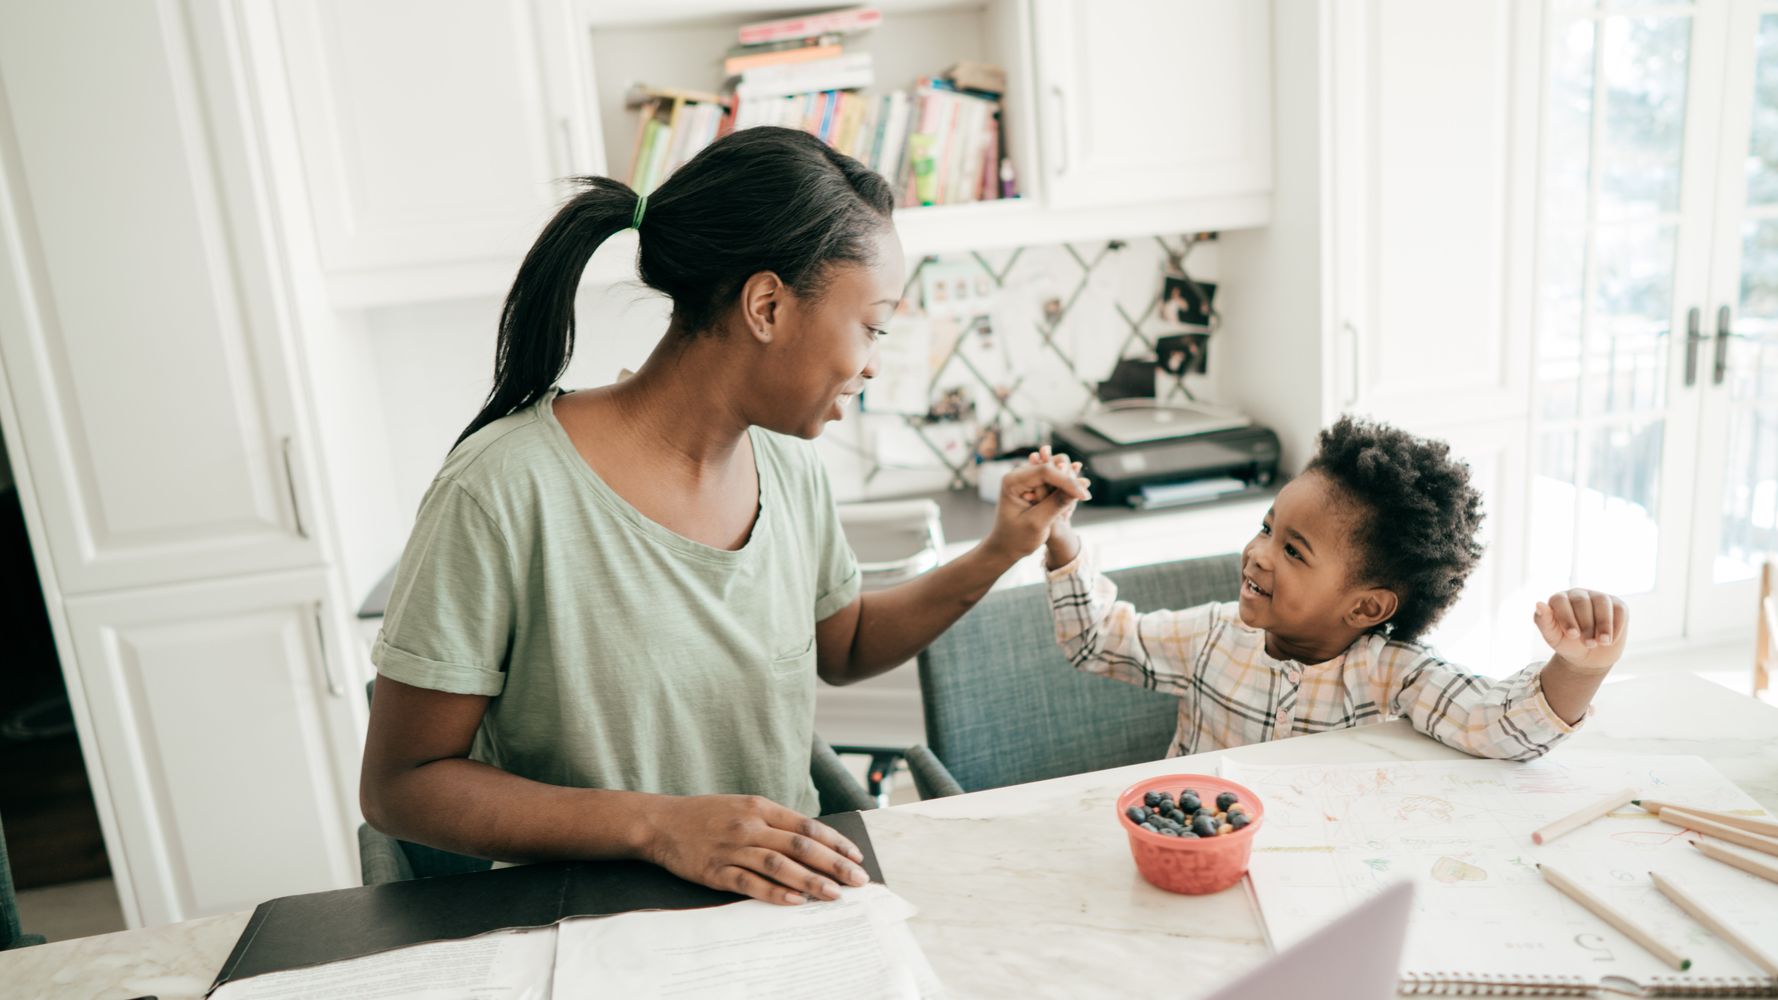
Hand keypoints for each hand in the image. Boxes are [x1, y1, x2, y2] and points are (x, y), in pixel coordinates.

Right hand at [640, 794, 869, 905]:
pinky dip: (774, 892)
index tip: (856, 857)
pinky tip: (795, 901)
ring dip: (810, 881)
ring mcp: (732, 849)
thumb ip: (774, 822)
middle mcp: (750, 826)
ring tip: (834, 894)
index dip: (835, 842)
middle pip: (801, 846)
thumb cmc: (706, 815)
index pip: (807, 826)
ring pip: (780, 866)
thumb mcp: (743, 807)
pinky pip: (750, 883)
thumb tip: (811, 841)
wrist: (661, 822)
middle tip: (858, 880)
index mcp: (760, 807)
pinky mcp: (716, 871)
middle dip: (834, 864)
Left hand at [983, 446, 1088, 562]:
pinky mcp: (1034, 485)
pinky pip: (1054, 480)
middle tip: (1086, 496)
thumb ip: (1055, 504)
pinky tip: (1079, 494)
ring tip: (1084, 496)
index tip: (1083, 496)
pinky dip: (1066, 487)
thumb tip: (1079, 489)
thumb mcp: (1037, 523)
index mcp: (1012, 481)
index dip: (1066, 481)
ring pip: (1054, 471)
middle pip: (1050, 467)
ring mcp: (1026, 479)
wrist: (1005, 546)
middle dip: (1070, 480)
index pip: (1044, 471)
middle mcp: (1018, 475)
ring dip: (1070, 482)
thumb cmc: (1017, 538)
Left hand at [1533, 589, 1628, 672]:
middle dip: (1586, 625)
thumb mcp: (1553, 636)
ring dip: (1603, 624)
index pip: (1560, 601)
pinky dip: (1616, 625)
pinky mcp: (1617, 605)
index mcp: (1559, 599)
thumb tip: (1539, 604)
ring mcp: (1598, 597)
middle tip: (1588, 643)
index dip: (1567, 617)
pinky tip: (1611, 639)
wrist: (1590, 655)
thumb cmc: (1568, 643)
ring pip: (1602, 603)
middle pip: (1582, 602)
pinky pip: (1619, 610)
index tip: (1573, 636)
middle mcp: (1578, 594)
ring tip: (1602, 642)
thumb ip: (1544, 621)